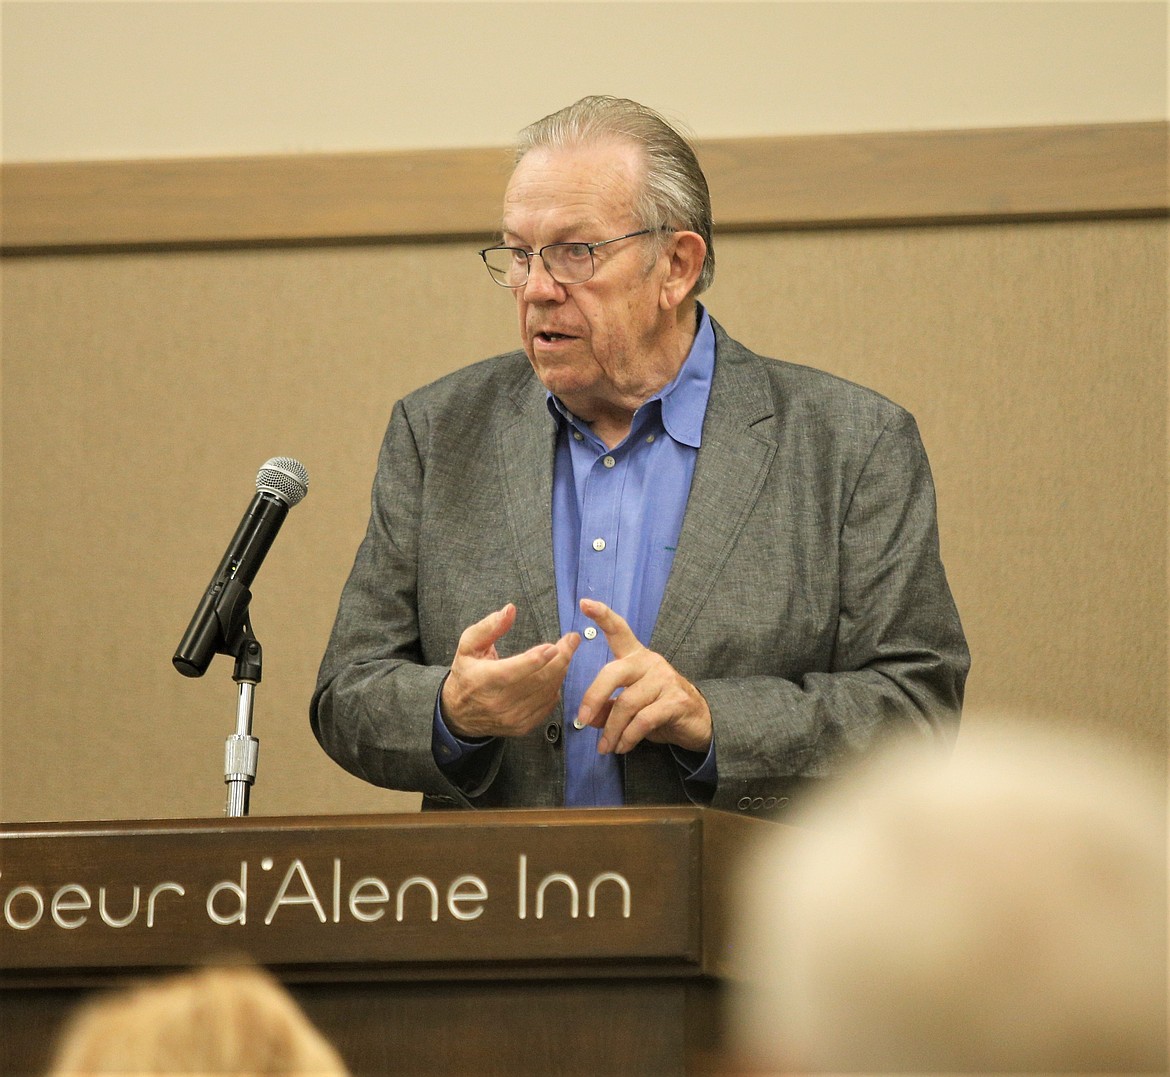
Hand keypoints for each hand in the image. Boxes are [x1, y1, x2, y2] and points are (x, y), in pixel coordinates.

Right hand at [441, 603, 578, 738]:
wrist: (460, 714)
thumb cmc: (467, 674)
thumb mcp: (468, 646)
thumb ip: (489, 627)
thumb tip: (510, 610)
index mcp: (484, 680)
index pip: (514, 671)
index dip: (537, 659)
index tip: (555, 645)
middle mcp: (499, 703)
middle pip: (539, 681)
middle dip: (561, 658)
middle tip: (572, 640)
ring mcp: (513, 718)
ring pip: (547, 692)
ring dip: (561, 670)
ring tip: (565, 652)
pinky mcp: (523, 726)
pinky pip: (548, 704)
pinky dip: (555, 687)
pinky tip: (555, 673)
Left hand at [575, 598, 711, 754]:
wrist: (699, 721)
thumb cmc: (659, 708)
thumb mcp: (631, 707)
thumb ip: (608, 707)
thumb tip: (588, 717)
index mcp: (636, 657)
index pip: (619, 631)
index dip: (602, 616)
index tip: (585, 603)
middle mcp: (650, 663)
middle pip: (613, 673)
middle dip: (593, 697)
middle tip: (581, 719)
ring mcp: (664, 680)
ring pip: (627, 703)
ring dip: (612, 730)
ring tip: (605, 747)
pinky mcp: (675, 701)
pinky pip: (643, 720)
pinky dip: (628, 737)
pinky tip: (622, 747)